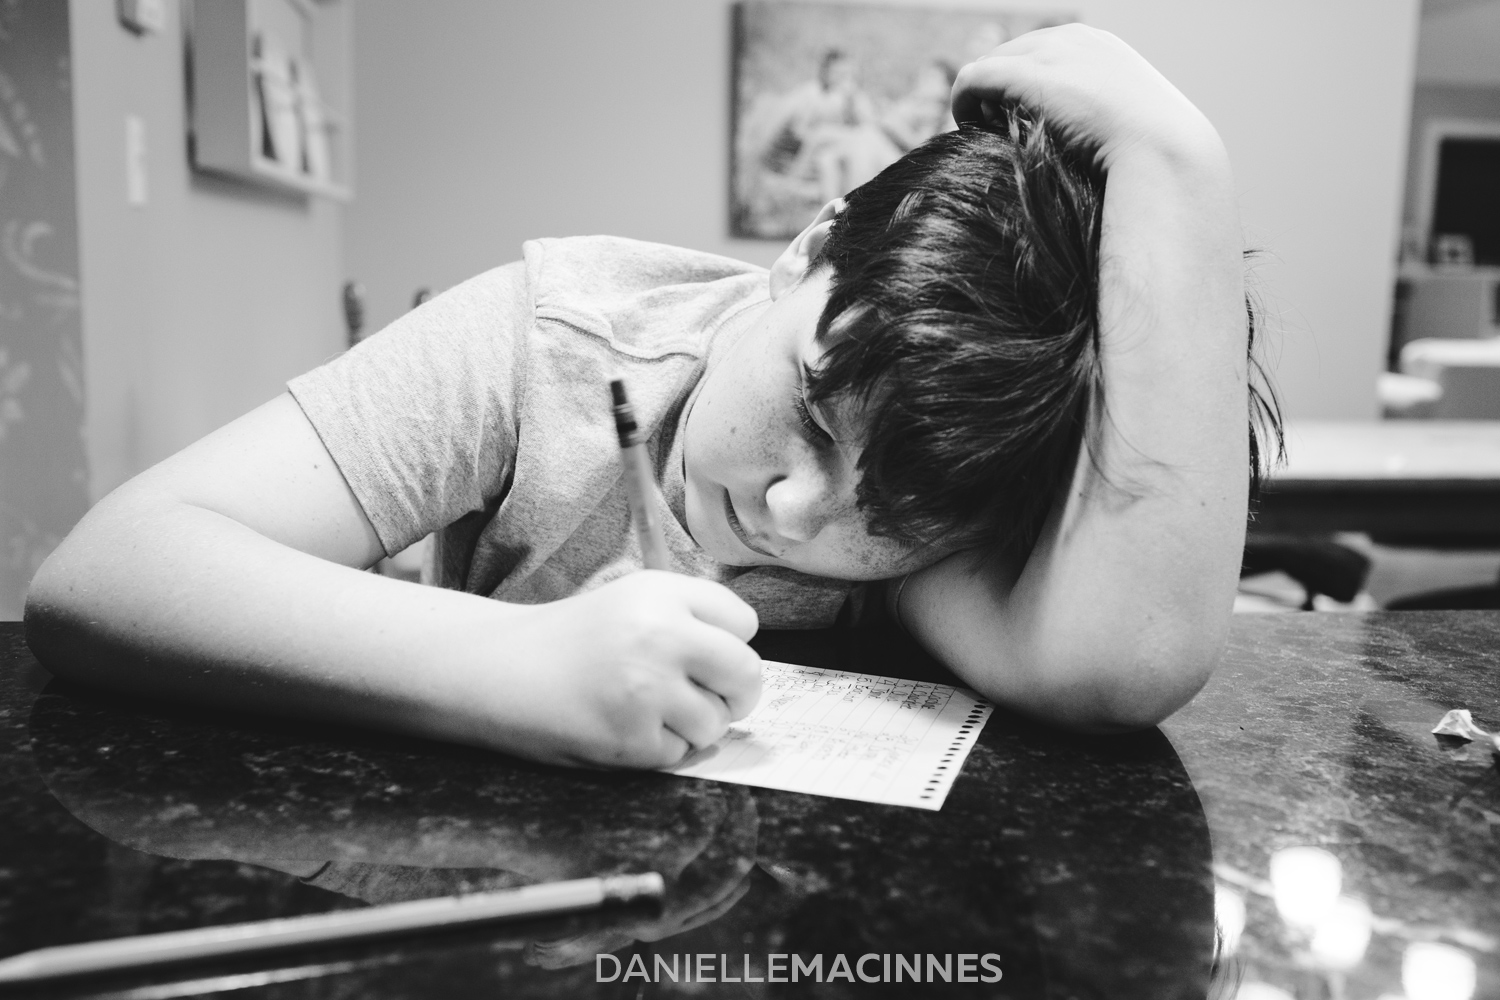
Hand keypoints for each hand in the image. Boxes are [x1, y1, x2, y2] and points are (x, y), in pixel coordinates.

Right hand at [470, 572, 761, 768]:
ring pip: (716, 722)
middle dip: (737, 693)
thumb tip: (747, 665)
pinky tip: (625, 728)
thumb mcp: (633, 600)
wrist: (502, 671)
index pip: (745, 623)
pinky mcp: (632, 738)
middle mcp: (662, 635)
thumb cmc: (574, 640)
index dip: (731, 644)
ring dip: (694, 726)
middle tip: (713, 698)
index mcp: (664, 592)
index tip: (708, 655)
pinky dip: (659, 749)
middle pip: (747, 674)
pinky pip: (679, 753)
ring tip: (650, 710)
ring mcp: (648, 689)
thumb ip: (692, 617)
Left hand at [951, 24, 1219, 168]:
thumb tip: (1089, 144)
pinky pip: (974, 78)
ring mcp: (1051, 53)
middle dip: (996, 86)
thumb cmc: (1151, 158)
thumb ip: (1105, 123)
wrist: (1163, 154)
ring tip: (979, 129)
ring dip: (979, 96)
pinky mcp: (1027, 75)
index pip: (1041, 49)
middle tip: (989, 124)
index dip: (1021, 81)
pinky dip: (962, 100)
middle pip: (1011, 52)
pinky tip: (966, 126)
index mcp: (1100, 46)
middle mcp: (1073, 39)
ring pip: (989, 63)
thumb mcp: (1131, 129)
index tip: (1013, 116)